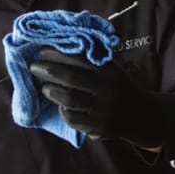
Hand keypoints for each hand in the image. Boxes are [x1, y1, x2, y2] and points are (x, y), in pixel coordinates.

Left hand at [28, 47, 155, 146]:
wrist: (141, 114)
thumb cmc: (118, 86)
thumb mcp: (112, 69)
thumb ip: (92, 59)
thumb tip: (59, 46)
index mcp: (110, 71)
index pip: (79, 58)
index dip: (58, 54)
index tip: (41, 50)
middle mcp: (108, 89)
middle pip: (71, 78)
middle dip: (48, 71)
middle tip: (33, 67)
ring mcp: (103, 109)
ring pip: (70, 99)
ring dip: (52, 92)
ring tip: (44, 87)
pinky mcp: (99, 127)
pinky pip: (73, 118)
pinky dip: (63, 111)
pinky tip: (60, 105)